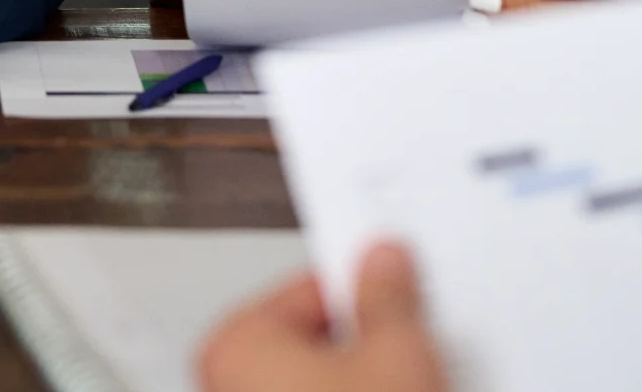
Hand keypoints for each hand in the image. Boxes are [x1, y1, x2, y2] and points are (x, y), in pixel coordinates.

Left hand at [197, 242, 449, 391]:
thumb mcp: (395, 353)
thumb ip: (389, 294)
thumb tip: (385, 261)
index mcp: (236, 344)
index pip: (311, 285)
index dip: (367, 284)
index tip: (398, 282)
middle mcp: (227, 383)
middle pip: (316, 335)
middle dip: (366, 338)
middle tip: (413, 345)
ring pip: (322, 377)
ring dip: (364, 375)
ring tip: (410, 380)